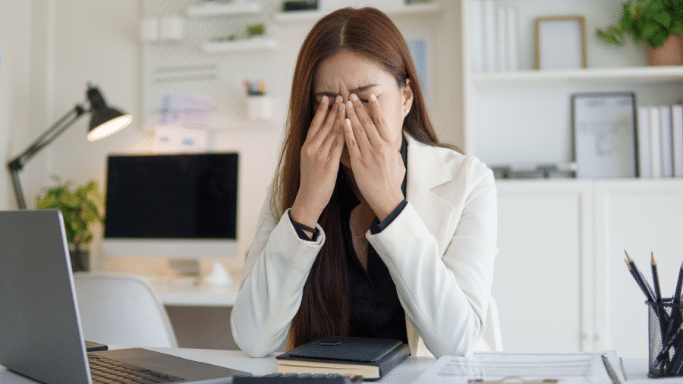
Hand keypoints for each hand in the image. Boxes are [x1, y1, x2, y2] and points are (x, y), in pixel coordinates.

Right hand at [290, 95, 345, 227]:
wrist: (309, 199)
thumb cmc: (312, 182)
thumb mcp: (309, 162)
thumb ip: (316, 149)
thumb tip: (323, 138)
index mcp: (306, 147)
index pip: (314, 124)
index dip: (322, 110)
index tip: (327, 98)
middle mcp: (311, 148)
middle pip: (324, 125)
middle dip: (334, 109)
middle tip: (341, 96)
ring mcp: (319, 155)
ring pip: (332, 132)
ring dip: (341, 117)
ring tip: (347, 105)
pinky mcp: (328, 164)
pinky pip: (339, 145)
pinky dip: (345, 133)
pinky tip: (351, 125)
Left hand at [343, 93, 404, 220]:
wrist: (387, 199)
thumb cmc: (393, 183)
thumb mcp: (398, 163)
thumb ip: (395, 150)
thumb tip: (394, 140)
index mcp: (390, 146)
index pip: (382, 122)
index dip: (376, 108)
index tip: (371, 96)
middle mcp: (380, 147)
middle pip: (368, 122)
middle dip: (359, 107)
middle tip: (352, 95)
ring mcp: (369, 154)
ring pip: (358, 130)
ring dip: (351, 115)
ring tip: (345, 103)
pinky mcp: (359, 163)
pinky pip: (351, 144)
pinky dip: (347, 131)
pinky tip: (342, 121)